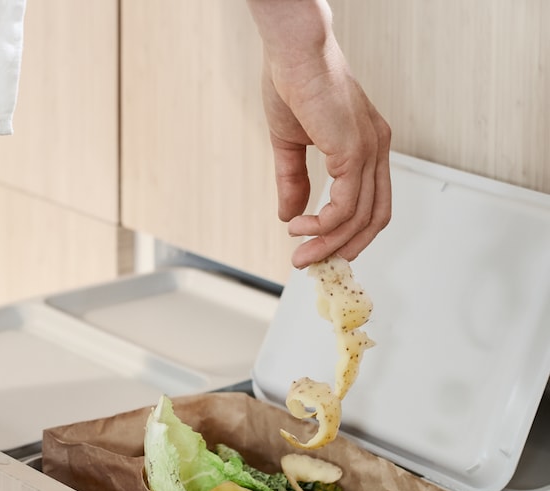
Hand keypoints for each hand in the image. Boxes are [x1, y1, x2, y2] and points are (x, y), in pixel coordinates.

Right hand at [248, 0, 391, 267]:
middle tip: (310, 263)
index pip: (372, 204)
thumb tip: (290, 215)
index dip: (350, 233)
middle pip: (373, 220)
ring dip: (327, 244)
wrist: (292, 52)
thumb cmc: (294, 84)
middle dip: (342, 249)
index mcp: (368, 146)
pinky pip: (343, 207)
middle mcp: (376, 149)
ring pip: (357, 219)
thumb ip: (294, 181)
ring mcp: (369, 151)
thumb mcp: (291, 145)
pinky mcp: (354, 152)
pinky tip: (299, 226)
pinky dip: (321, 226)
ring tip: (299, 253)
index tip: (322, 250)